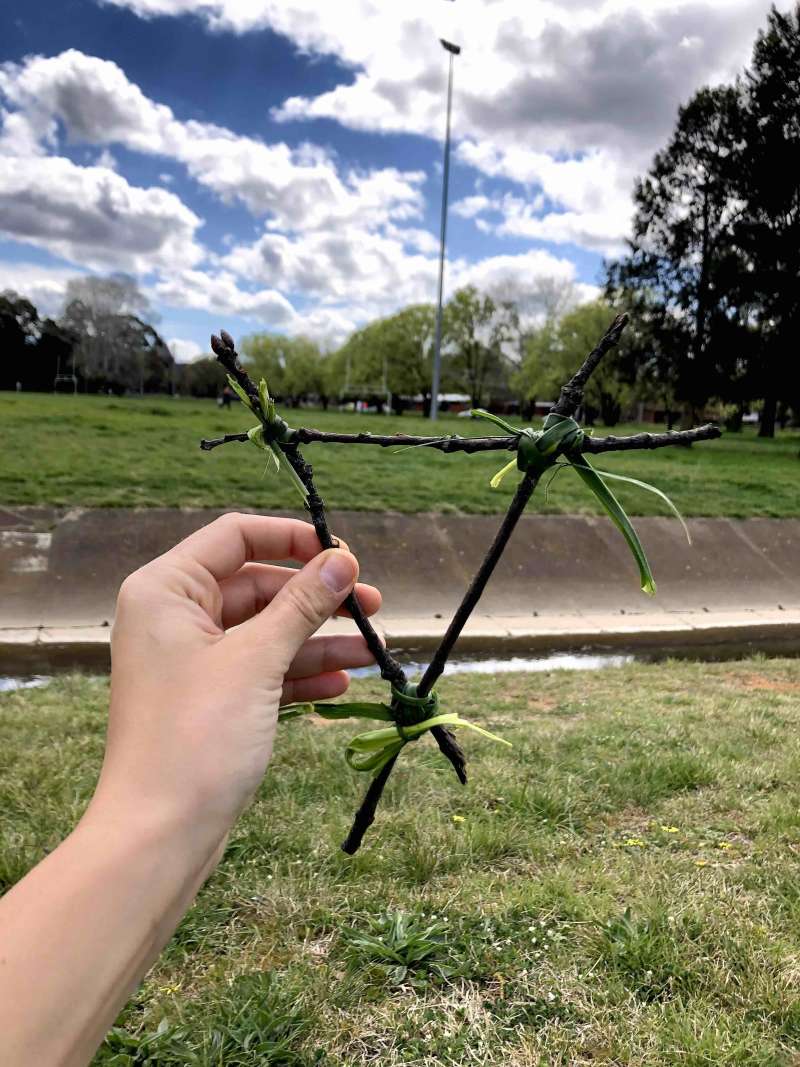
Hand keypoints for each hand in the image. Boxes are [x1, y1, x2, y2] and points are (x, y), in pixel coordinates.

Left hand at [90, 512, 380, 849]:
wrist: (159, 835)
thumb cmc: (195, 736)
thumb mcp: (256, 660)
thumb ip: (302, 605)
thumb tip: (343, 561)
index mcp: (167, 590)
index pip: (235, 536)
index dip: (293, 540)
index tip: (344, 554)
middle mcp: (175, 618)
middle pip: (258, 586)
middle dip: (316, 598)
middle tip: (373, 607)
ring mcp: (193, 662)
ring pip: (266, 633)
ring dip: (318, 639)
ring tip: (373, 650)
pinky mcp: (211, 700)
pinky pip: (262, 671)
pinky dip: (299, 674)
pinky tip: (340, 686)